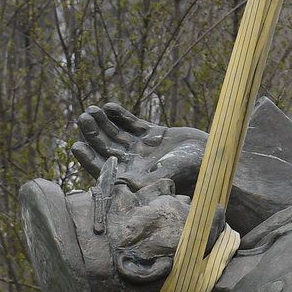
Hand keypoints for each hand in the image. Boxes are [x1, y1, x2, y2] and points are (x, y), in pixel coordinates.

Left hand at [70, 103, 206, 193]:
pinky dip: (121, 116)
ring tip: (92, 110)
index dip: (88, 158)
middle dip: (93, 133)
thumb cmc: (194, 171)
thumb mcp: (168, 174)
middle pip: (106, 148)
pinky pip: (132, 124)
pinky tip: (110, 107)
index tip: (76, 145)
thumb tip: (125, 184)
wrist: (215, 159)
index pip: (104, 170)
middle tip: (83, 118)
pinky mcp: (154, 135)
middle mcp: (136, 164)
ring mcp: (144, 149)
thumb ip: (147, 177)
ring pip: (116, 134)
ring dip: (104, 122)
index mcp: (134, 178)